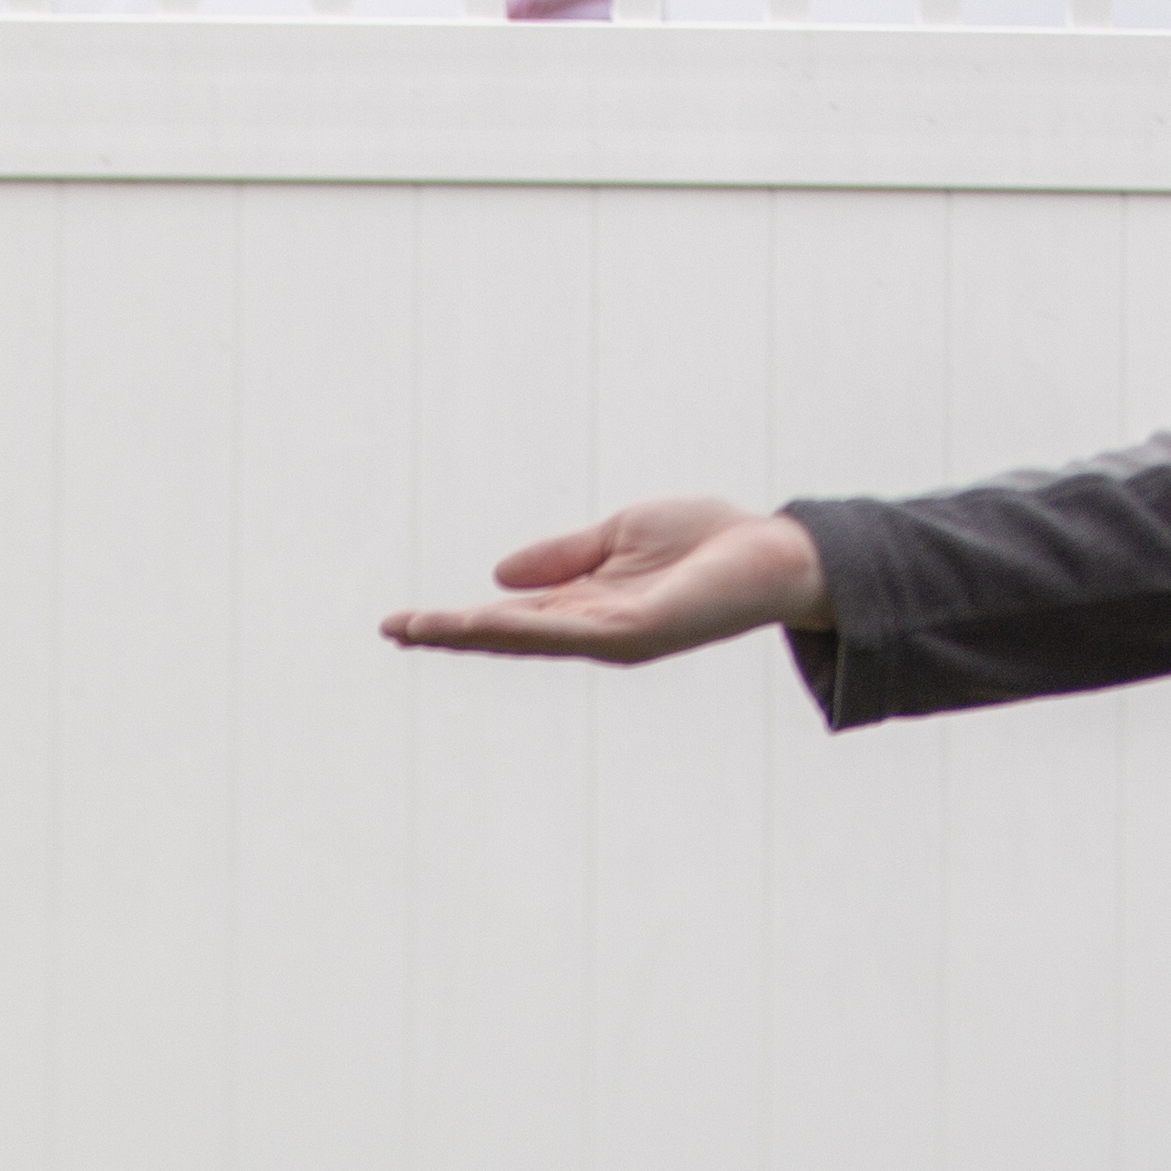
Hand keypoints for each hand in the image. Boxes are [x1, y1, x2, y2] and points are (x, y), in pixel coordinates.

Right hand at [383, 497, 831, 662]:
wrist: (778, 554)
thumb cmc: (711, 542)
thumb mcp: (620, 534)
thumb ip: (563, 556)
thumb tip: (497, 577)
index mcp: (587, 607)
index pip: (510, 617)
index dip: (458, 617)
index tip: (406, 619)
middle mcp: (592, 631)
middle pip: (505, 633)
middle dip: (448, 632)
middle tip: (392, 629)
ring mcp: (611, 636)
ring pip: (525, 636)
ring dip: (469, 632)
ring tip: (419, 627)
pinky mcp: (636, 630)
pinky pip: (566, 628)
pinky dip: (522, 625)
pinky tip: (484, 618)